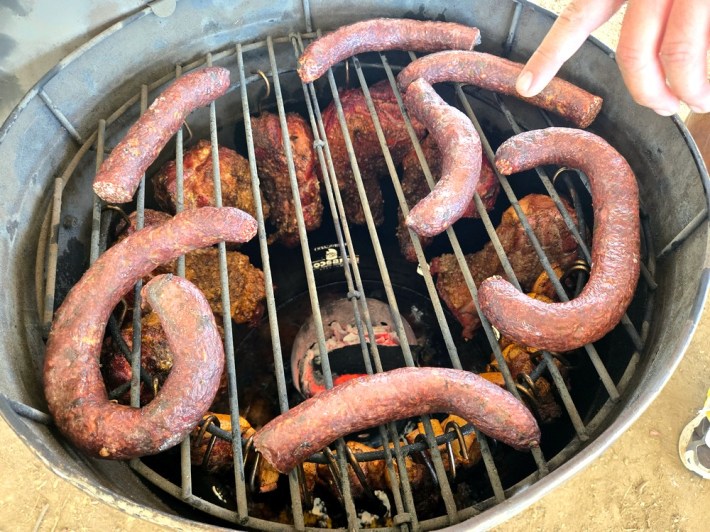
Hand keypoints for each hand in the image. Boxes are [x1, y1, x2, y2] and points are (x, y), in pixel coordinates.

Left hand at [516, 0, 709, 115]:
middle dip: (648, 93)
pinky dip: (708, 68)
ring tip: (698, 100)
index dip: (551, 54)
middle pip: (634, 51)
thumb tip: (644, 49)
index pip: (578, 17)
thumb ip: (641, 3)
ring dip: (688, 88)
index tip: (527, 86)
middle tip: (663, 108)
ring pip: (679, 51)